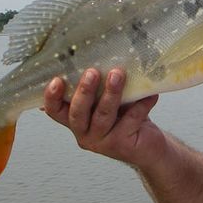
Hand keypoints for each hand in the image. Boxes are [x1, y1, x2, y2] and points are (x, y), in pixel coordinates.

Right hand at [43, 68, 164, 169]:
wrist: (148, 146)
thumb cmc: (125, 119)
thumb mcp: (108, 102)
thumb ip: (100, 89)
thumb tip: (101, 56)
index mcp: (77, 121)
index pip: (55, 111)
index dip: (52, 98)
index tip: (56, 80)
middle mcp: (85, 134)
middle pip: (78, 114)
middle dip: (84, 91)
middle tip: (92, 72)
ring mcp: (103, 142)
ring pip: (103, 116)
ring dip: (111, 93)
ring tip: (118, 74)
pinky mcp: (123, 144)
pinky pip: (130, 120)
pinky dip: (141, 104)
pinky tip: (150, 94)